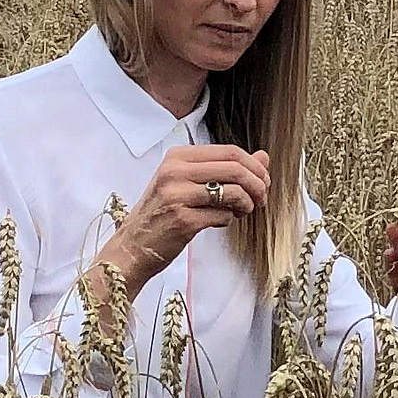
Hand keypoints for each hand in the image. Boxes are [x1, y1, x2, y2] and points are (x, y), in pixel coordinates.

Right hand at [98, 144, 270, 295]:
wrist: (133, 246)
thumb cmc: (163, 213)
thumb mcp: (190, 182)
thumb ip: (226, 168)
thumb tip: (264, 156)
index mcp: (178, 156)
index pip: (230, 151)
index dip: (255, 167)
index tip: (263, 182)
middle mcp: (175, 171)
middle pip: (235, 168)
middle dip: (258, 185)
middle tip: (262, 199)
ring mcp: (177, 195)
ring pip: (233, 191)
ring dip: (247, 204)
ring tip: (242, 212)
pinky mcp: (182, 220)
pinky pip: (223, 216)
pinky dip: (229, 220)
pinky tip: (219, 222)